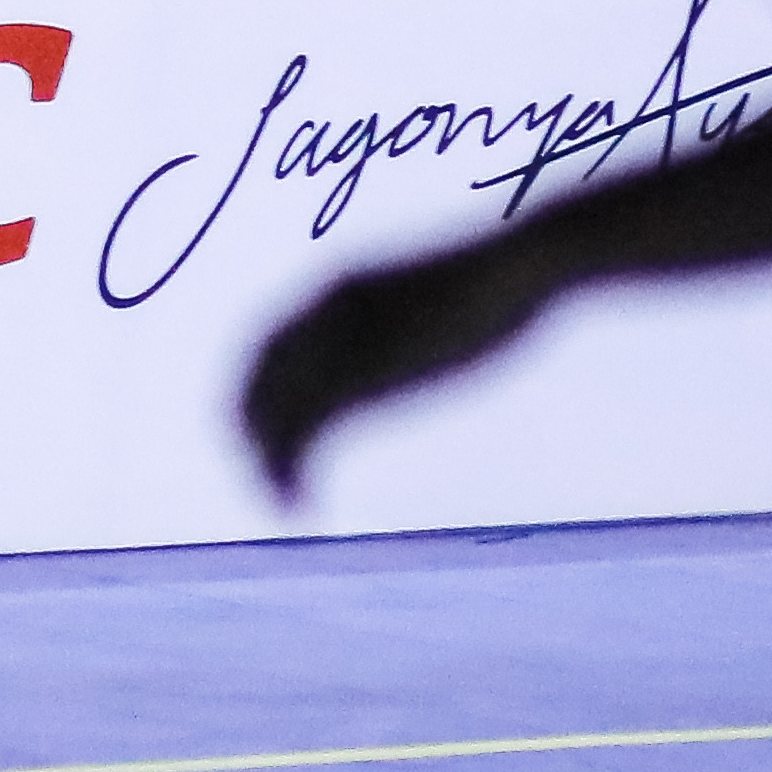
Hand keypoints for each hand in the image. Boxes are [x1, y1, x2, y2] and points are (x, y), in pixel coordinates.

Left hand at [242, 234, 549, 490]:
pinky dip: (291, 473)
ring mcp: (340, 343)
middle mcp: (323, 312)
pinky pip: (305, 434)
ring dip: (268, 463)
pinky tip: (304, 506)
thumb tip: (391, 351)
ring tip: (284, 504)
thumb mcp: (423, 301)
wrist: (520, 266)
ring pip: (274, 412)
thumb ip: (390, 325)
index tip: (261, 434)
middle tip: (268, 480)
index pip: (266, 343)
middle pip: (257, 379)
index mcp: (335, 289)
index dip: (256, 391)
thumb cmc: (494, 286)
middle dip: (252, 432)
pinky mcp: (364, 377)